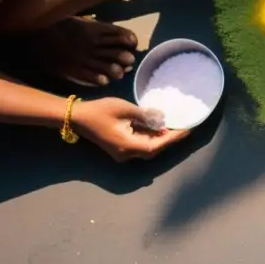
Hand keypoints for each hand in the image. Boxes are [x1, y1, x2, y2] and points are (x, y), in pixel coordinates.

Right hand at [72, 97, 189, 161]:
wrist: (77, 117)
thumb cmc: (101, 111)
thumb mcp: (126, 109)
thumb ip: (145, 114)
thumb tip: (162, 118)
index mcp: (127, 146)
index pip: (156, 145)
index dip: (172, 138)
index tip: (187, 130)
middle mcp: (125, 154)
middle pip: (152, 150)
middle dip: (169, 139)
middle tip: (183, 127)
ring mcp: (121, 153)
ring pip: (146, 148)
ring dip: (160, 139)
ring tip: (175, 126)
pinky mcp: (119, 148)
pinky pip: (139, 145)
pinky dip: (150, 137)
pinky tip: (159, 128)